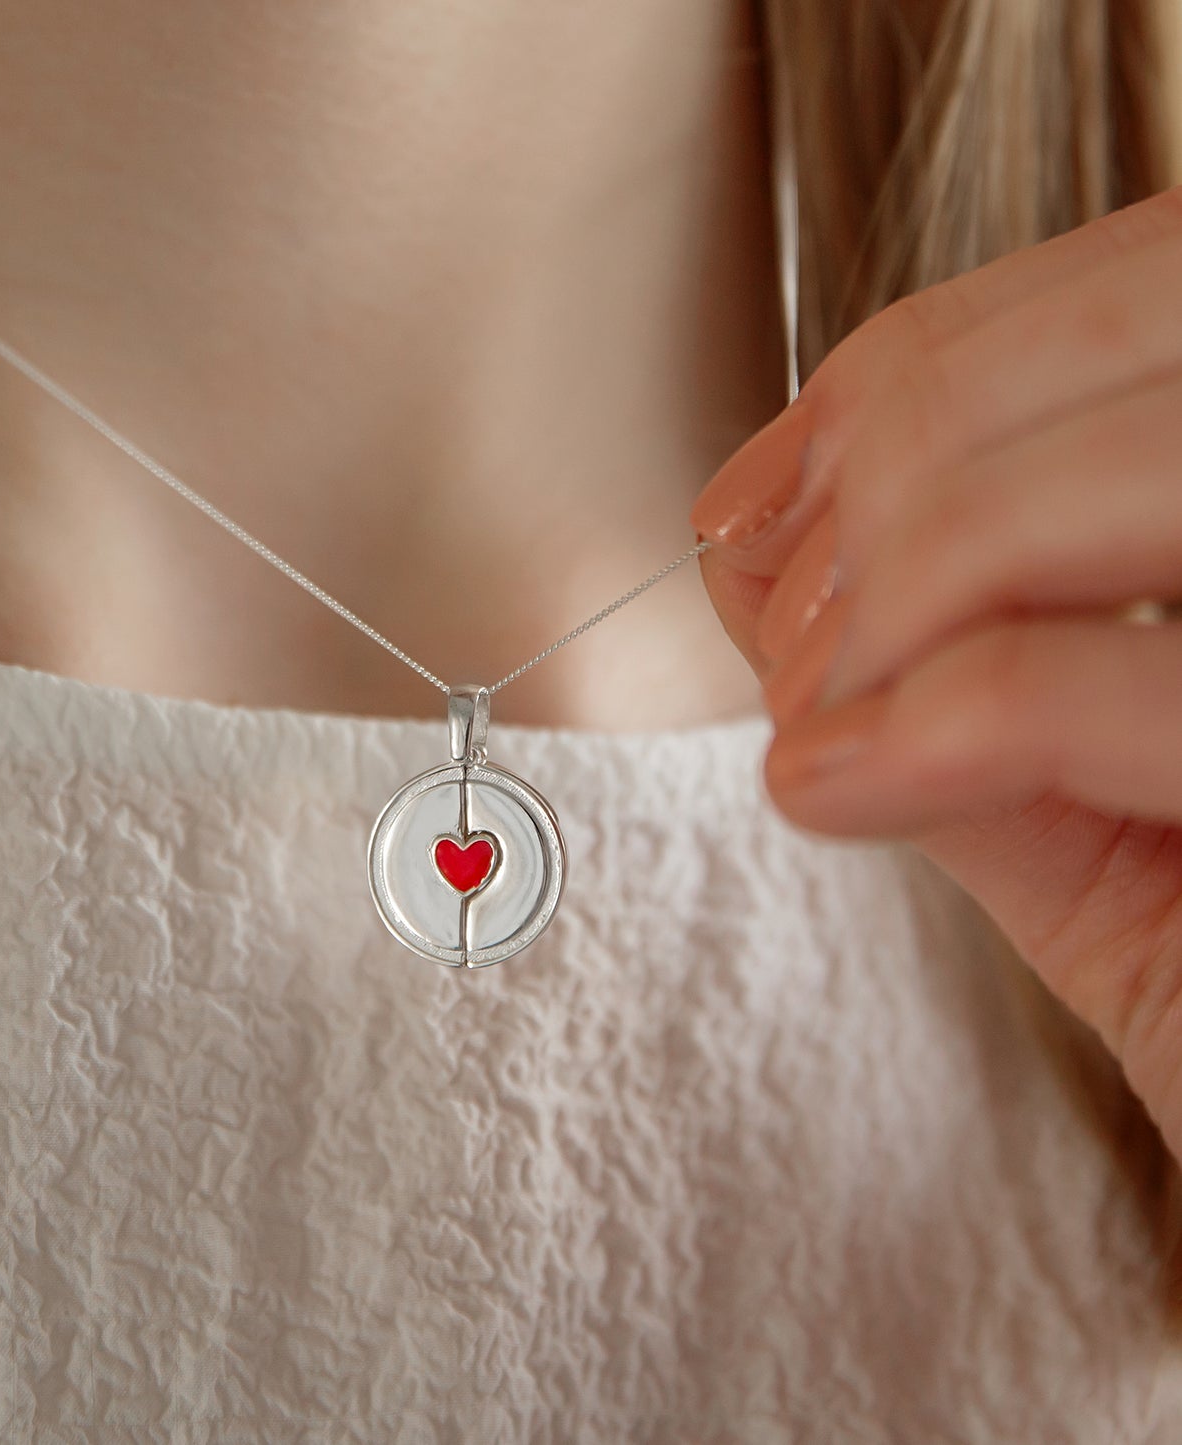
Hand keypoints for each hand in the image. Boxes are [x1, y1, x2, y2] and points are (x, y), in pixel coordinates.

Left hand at [690, 185, 1181, 1160]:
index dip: (918, 365)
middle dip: (895, 457)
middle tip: (782, 612)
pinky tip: (828, 791)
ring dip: (894, 587)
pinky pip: (1067, 687)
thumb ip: (941, 666)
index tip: (764, 492)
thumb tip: (749, 546)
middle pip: (1135, 319)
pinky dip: (918, 727)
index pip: (1141, 275)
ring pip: (1109, 477)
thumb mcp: (1091, 815)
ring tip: (815, 714)